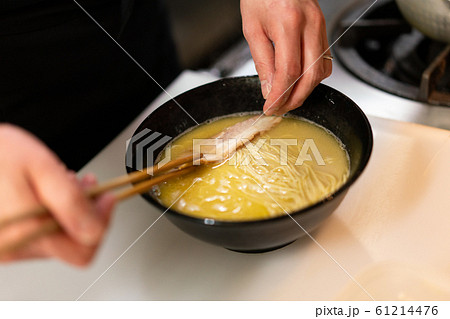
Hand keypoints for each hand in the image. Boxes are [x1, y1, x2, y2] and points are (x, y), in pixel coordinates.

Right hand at [0, 124, 114, 265]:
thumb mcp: (42, 168)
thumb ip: (70, 201)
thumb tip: (95, 230)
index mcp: (25, 234)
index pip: (83, 251)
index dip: (101, 222)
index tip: (106, 198)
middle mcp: (14, 247)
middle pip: (72, 244)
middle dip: (86, 211)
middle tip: (85, 183)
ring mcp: (8, 246)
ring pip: (58, 237)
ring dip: (69, 209)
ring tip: (62, 180)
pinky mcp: (6, 238)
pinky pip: (41, 231)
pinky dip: (52, 211)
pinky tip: (47, 190)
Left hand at [241, 0, 331, 114]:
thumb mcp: (252, 28)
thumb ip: (262, 62)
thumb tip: (269, 89)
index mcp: (288, 22)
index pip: (288, 71)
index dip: (280, 95)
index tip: (270, 107)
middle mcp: (310, 24)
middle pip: (310, 76)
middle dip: (294, 99)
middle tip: (279, 108)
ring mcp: (320, 26)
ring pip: (321, 71)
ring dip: (305, 91)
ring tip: (288, 98)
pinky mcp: (323, 28)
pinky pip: (325, 60)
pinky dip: (313, 77)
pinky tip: (300, 82)